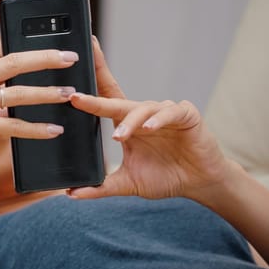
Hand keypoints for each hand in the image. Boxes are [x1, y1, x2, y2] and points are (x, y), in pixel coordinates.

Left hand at [68, 95, 231, 200]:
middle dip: (97, 94)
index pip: (105, 97)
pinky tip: (150, 128)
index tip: (70, 75)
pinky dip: (160, 119)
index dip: (91, 83)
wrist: (199, 184)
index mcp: (127, 124)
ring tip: (118, 136)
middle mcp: (142, 114)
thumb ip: (101, 187)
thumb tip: (70, 193)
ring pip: (142, 108)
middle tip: (77, 99)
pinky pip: (171, 112)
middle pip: (116, 97)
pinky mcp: (186, 114)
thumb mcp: (127, 183)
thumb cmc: (164, 177)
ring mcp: (163, 112)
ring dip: (129, 121)